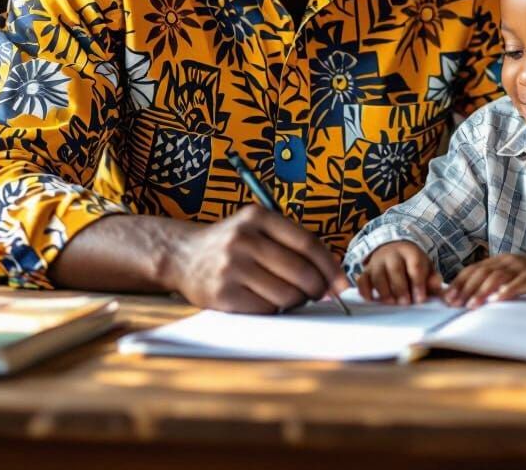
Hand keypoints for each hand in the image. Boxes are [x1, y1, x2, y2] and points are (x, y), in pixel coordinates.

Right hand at [171, 206, 348, 313]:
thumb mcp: (257, 228)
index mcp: (257, 216)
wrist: (184, 256)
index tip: (342, 282)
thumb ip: (292, 243)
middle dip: (317, 288)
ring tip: (290, 295)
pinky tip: (267, 299)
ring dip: (296, 300)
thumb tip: (333, 277)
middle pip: (300, 270)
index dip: (329, 265)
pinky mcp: (223, 295)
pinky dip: (275, 309)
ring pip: (286, 294)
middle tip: (320, 293)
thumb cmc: (232, 244)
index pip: (307, 241)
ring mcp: (231, 267)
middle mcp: (243, 238)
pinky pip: (266, 309)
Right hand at [356, 241, 442, 304]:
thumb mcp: (426, 268)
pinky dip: (365, 290)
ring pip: (378, 274)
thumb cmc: (413, 266)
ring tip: (391, 303)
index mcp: (410, 252)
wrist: (394, 251)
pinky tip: (371, 300)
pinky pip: (362, 280)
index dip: (418, 282)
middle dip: (400, 287)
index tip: (420, 299)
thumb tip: (437, 286)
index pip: (415, 265)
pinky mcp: (366, 271)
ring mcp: (377, 262)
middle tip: (405, 303)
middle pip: (395, 269)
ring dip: (384, 290)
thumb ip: (433, 279)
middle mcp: (392, 254)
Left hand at [445, 253, 525, 307]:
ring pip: (496, 277)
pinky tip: (497, 300)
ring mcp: (522, 267)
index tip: (447, 298)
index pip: (474, 270)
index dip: (459, 283)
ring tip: (471, 305)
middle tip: (453, 304)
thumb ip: (500, 285)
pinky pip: (518, 283)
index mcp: (501, 261)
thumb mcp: (518, 280)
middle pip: (481, 273)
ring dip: (481, 292)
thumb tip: (478, 299)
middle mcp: (509, 260)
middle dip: (465, 289)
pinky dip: (506, 291)